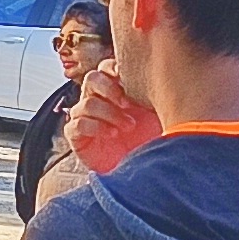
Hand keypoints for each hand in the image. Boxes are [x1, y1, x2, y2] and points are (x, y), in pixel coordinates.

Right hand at [65, 60, 158, 174]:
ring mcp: (85, 118)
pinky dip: (96, 127)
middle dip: (110, 89)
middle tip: (127, 104)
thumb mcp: (157, 113)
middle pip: (92, 79)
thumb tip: (161, 75)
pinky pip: (77, 124)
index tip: (129, 79)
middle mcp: (98, 100)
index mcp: (115, 90)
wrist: (143, 171)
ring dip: (109, 113)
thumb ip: (153, 93)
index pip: (106, 68)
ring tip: (128, 126)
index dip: (114, 69)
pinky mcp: (77, 137)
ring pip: (86, 103)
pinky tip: (112, 134)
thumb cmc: (151, 140)